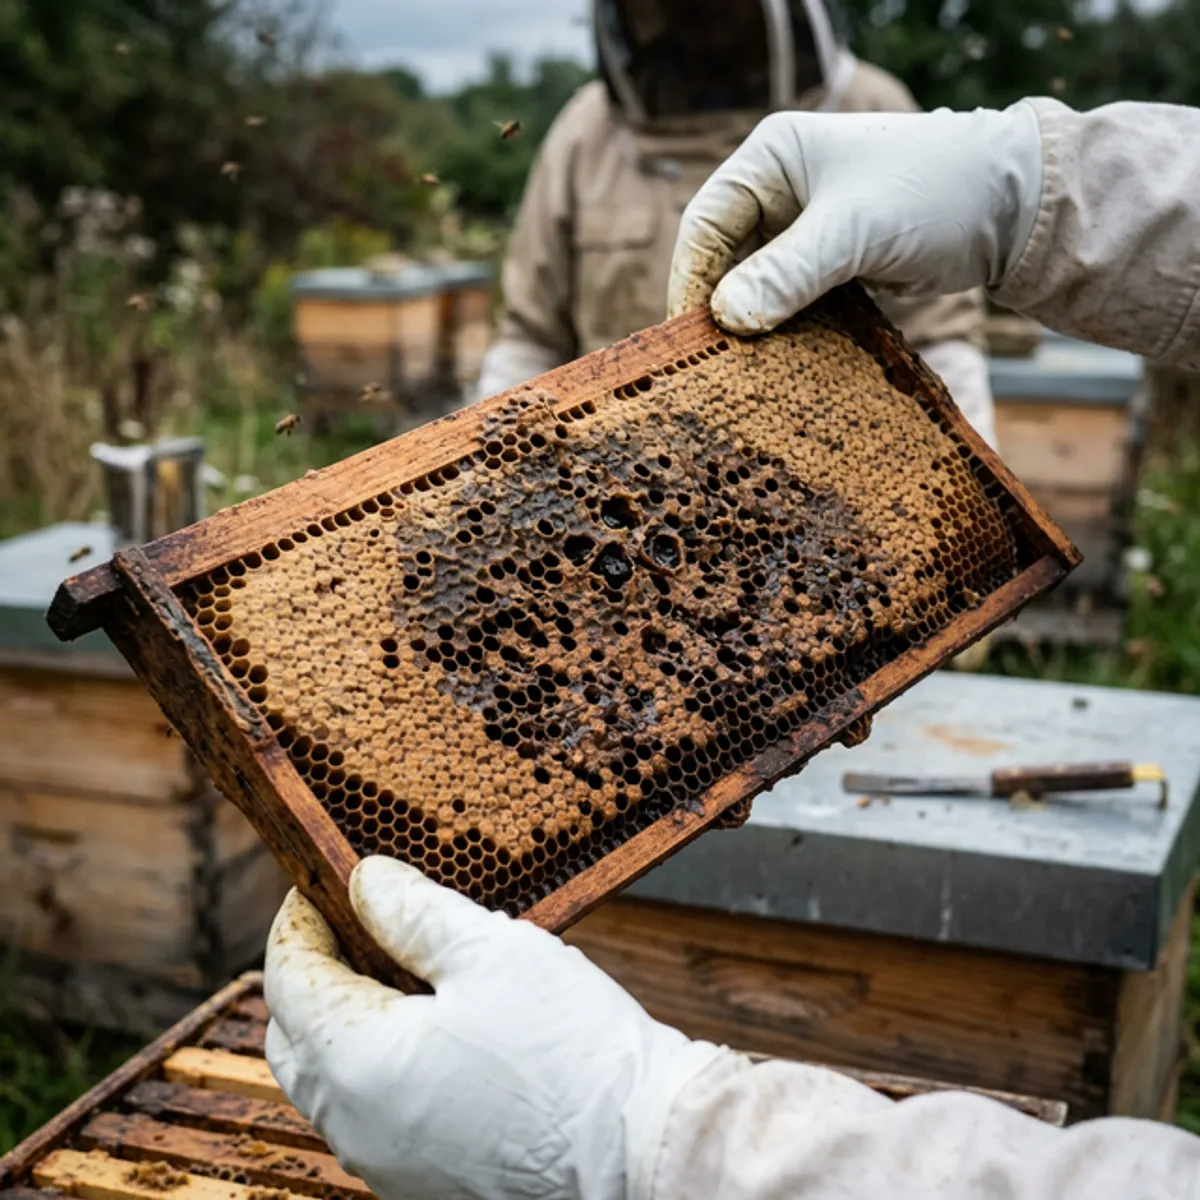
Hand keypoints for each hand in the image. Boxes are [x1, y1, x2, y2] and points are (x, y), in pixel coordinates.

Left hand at [264, 858, 725, 1199]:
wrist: (641, 1148)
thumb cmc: (570, 1049)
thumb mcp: (490, 950)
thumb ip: (412, 910)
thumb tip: (366, 881)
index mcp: (357, 1063)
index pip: (287, 978)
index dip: (299, 918)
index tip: (329, 880)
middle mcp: (355, 1126)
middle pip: (294, 1035)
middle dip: (312, 971)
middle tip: (357, 921)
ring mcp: (387, 1163)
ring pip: (331, 1078)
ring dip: (345, 1017)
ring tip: (402, 966)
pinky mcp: (424, 1180)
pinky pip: (373, 1112)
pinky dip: (379, 1062)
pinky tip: (435, 1025)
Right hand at [667, 103, 1043, 333]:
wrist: (1011, 206)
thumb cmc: (932, 194)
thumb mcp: (853, 233)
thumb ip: (788, 274)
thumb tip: (726, 319)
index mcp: (773, 159)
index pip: (706, 223)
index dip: (691, 279)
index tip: (689, 335)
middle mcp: (780, 189)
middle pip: (725, 257)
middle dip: (720, 307)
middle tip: (711, 363)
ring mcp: (804, 227)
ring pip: (756, 284)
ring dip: (752, 324)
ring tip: (742, 370)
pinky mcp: (830, 262)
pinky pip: (789, 300)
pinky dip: (783, 329)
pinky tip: (780, 361)